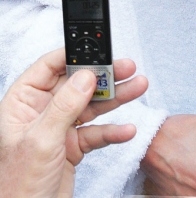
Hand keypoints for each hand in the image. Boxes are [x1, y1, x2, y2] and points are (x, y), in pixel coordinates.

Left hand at [0, 48, 147, 197]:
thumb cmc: (17, 187)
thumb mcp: (41, 141)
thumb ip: (64, 106)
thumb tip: (85, 76)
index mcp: (23, 103)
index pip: (49, 67)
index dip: (74, 55)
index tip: (98, 50)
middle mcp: (41, 112)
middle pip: (77, 84)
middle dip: (104, 76)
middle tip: (127, 67)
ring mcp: (58, 129)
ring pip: (91, 105)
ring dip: (116, 98)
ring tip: (138, 86)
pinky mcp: (72, 147)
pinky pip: (97, 132)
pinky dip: (113, 131)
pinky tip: (127, 130)